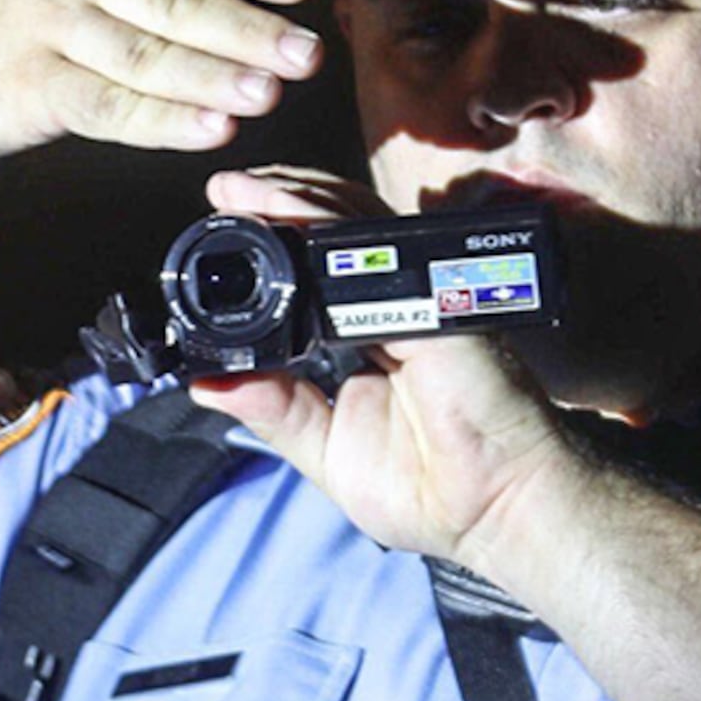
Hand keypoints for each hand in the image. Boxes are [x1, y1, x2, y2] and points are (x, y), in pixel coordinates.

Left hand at [188, 167, 593, 570]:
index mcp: (366, 339)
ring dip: (293, 202)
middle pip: (333, 236)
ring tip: (240, 190)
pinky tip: (287, 211)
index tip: (222, 234)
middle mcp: (395, 308)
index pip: (314, 276)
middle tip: (224, 191)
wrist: (494, 510)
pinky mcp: (439, 301)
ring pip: (353, 228)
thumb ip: (273, 410)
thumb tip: (206, 384)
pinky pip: (381, 250)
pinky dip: (331, 225)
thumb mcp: (326, 450)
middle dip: (276, 206)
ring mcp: (421, 298)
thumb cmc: (430, 492)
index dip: (272, 249)